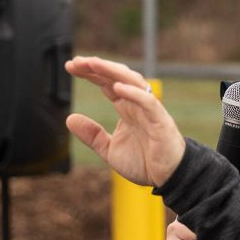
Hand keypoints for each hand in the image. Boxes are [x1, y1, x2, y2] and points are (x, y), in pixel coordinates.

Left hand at [65, 56, 185, 186]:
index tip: (70, 66)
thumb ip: (92, 135)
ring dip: (113, 72)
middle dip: (98, 67)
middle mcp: (137, 104)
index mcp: (126, 108)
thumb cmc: (144, 162)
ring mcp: (149, 110)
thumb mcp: (110, 150)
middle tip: (76, 62)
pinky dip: (134, 93)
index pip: (107, 83)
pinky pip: (149, 103)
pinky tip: (118, 87)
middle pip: (118, 77)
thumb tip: (70, 118)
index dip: (90, 73)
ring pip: (133, 83)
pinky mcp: (160, 121)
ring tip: (94, 65)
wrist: (169, 177)